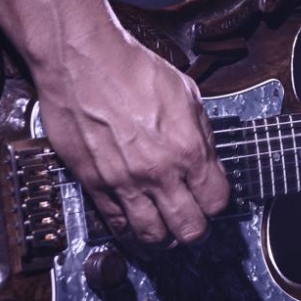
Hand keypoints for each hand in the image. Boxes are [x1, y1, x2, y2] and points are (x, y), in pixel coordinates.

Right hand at [31, 25, 229, 245]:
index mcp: (188, 149)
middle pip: (189, 229)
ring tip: (166, 233)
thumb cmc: (132, 70)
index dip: (218, 203)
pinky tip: (136, 227)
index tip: (212, 200)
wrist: (82, 61)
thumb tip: (208, 161)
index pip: (216, 201)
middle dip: (196, 231)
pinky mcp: (93, 184)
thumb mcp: (187, 95)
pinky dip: (129, 232)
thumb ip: (201, 135)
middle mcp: (158, 173)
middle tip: (194, 225)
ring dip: (164, 239)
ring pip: (152, 236)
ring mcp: (124, 182)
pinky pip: (115, 224)